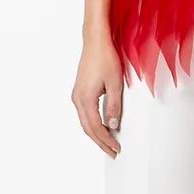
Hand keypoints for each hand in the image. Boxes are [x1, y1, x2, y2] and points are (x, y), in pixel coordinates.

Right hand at [72, 33, 124, 157]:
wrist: (95, 42)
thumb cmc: (105, 58)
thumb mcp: (115, 84)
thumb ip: (114, 106)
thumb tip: (113, 125)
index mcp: (85, 99)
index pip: (96, 127)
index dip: (106, 140)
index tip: (116, 148)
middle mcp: (78, 99)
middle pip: (88, 128)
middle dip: (100, 142)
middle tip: (113, 152)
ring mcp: (77, 95)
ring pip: (85, 122)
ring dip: (96, 134)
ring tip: (108, 143)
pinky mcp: (80, 91)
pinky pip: (84, 113)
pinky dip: (92, 124)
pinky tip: (101, 127)